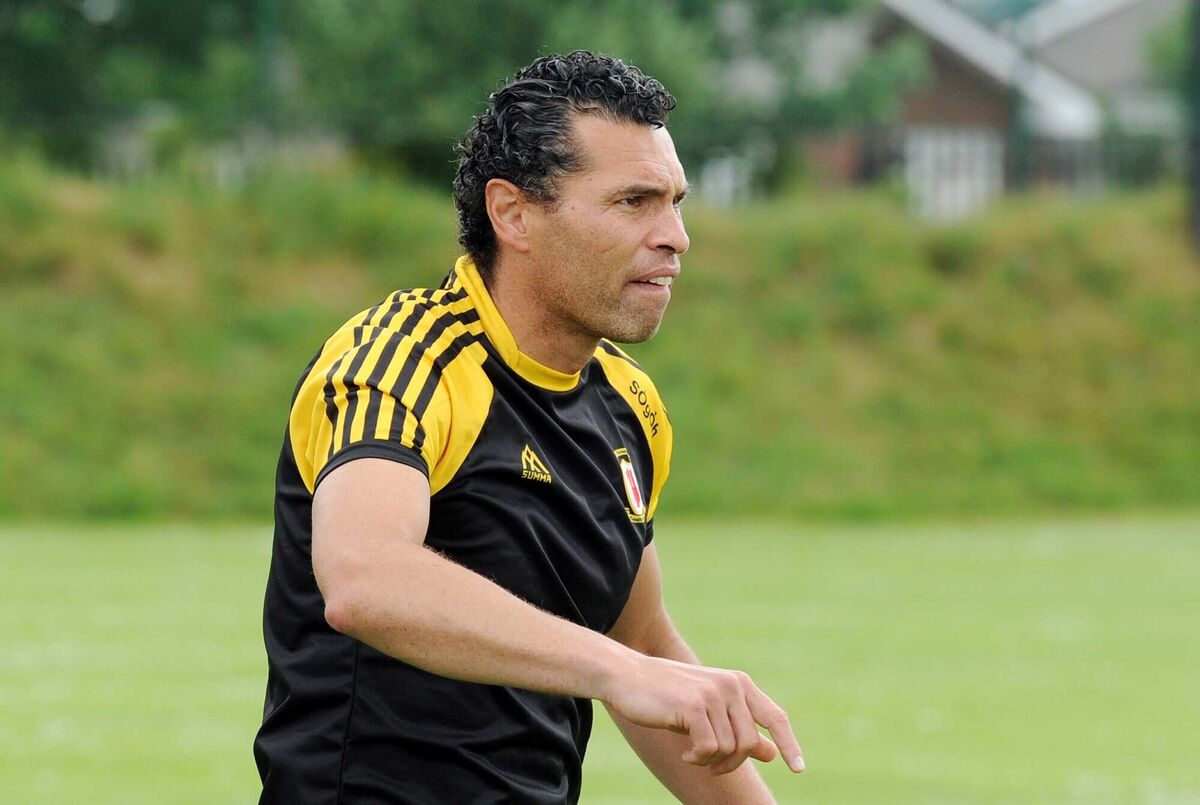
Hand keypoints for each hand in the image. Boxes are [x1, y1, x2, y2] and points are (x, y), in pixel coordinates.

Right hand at [603, 654, 804, 775]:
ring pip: (731, 749)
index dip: (789, 744)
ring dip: (712, 762)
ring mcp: (713, 694)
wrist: (628, 676)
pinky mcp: (694, 705)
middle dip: (732, 764)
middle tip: (712, 767)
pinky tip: (685, 753)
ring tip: (694, 754)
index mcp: (739, 683)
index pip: (775, 717)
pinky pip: (710, 748)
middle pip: (750, 743)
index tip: (798, 769)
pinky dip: (698, 759)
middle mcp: (731, 685)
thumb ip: (740, 728)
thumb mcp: (708, 712)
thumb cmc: (667, 696)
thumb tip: (771, 752)